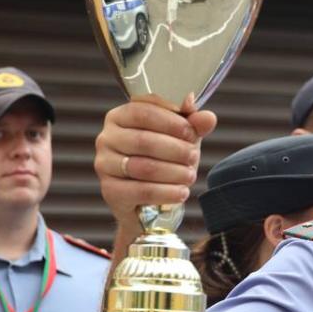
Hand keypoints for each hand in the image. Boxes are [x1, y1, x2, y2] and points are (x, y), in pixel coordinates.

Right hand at [95, 95, 216, 225]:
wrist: (149, 199)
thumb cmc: (164, 158)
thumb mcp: (180, 138)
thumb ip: (194, 125)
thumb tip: (208, 117)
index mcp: (120, 116)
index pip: (143, 112)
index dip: (171, 122)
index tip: (191, 133)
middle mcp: (106, 138)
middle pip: (143, 140)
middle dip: (175, 149)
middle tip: (193, 157)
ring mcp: (104, 165)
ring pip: (143, 167)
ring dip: (173, 172)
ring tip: (191, 176)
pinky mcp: (109, 191)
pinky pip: (141, 191)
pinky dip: (166, 192)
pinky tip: (182, 192)